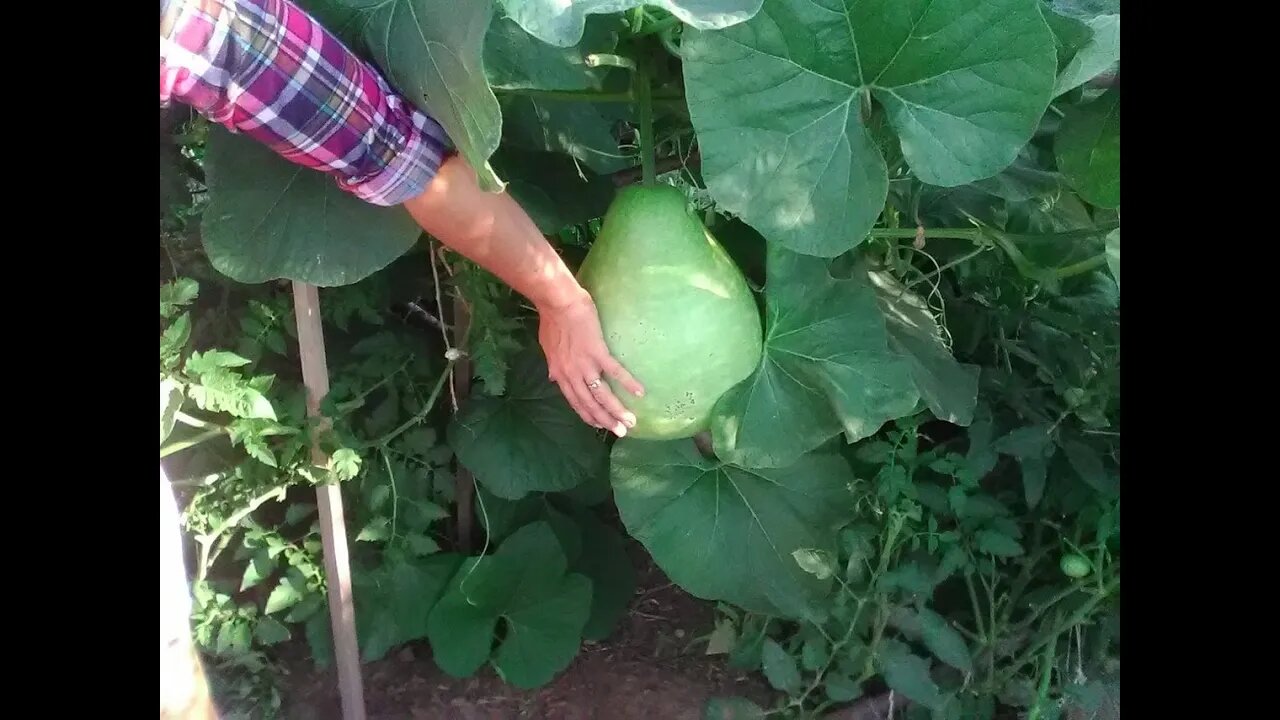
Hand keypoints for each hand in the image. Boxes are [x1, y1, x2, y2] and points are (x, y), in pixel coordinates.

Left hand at [538, 293, 644, 436]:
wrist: (557, 303)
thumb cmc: (552, 321)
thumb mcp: (548, 348)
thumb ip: (554, 366)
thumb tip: (555, 378)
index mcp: (560, 374)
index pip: (575, 402)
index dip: (588, 415)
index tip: (600, 426)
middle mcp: (572, 374)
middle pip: (590, 403)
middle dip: (605, 420)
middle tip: (621, 433)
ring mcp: (585, 365)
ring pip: (601, 394)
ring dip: (616, 410)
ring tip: (630, 422)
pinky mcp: (597, 352)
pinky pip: (614, 372)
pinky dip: (627, 383)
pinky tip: (639, 392)